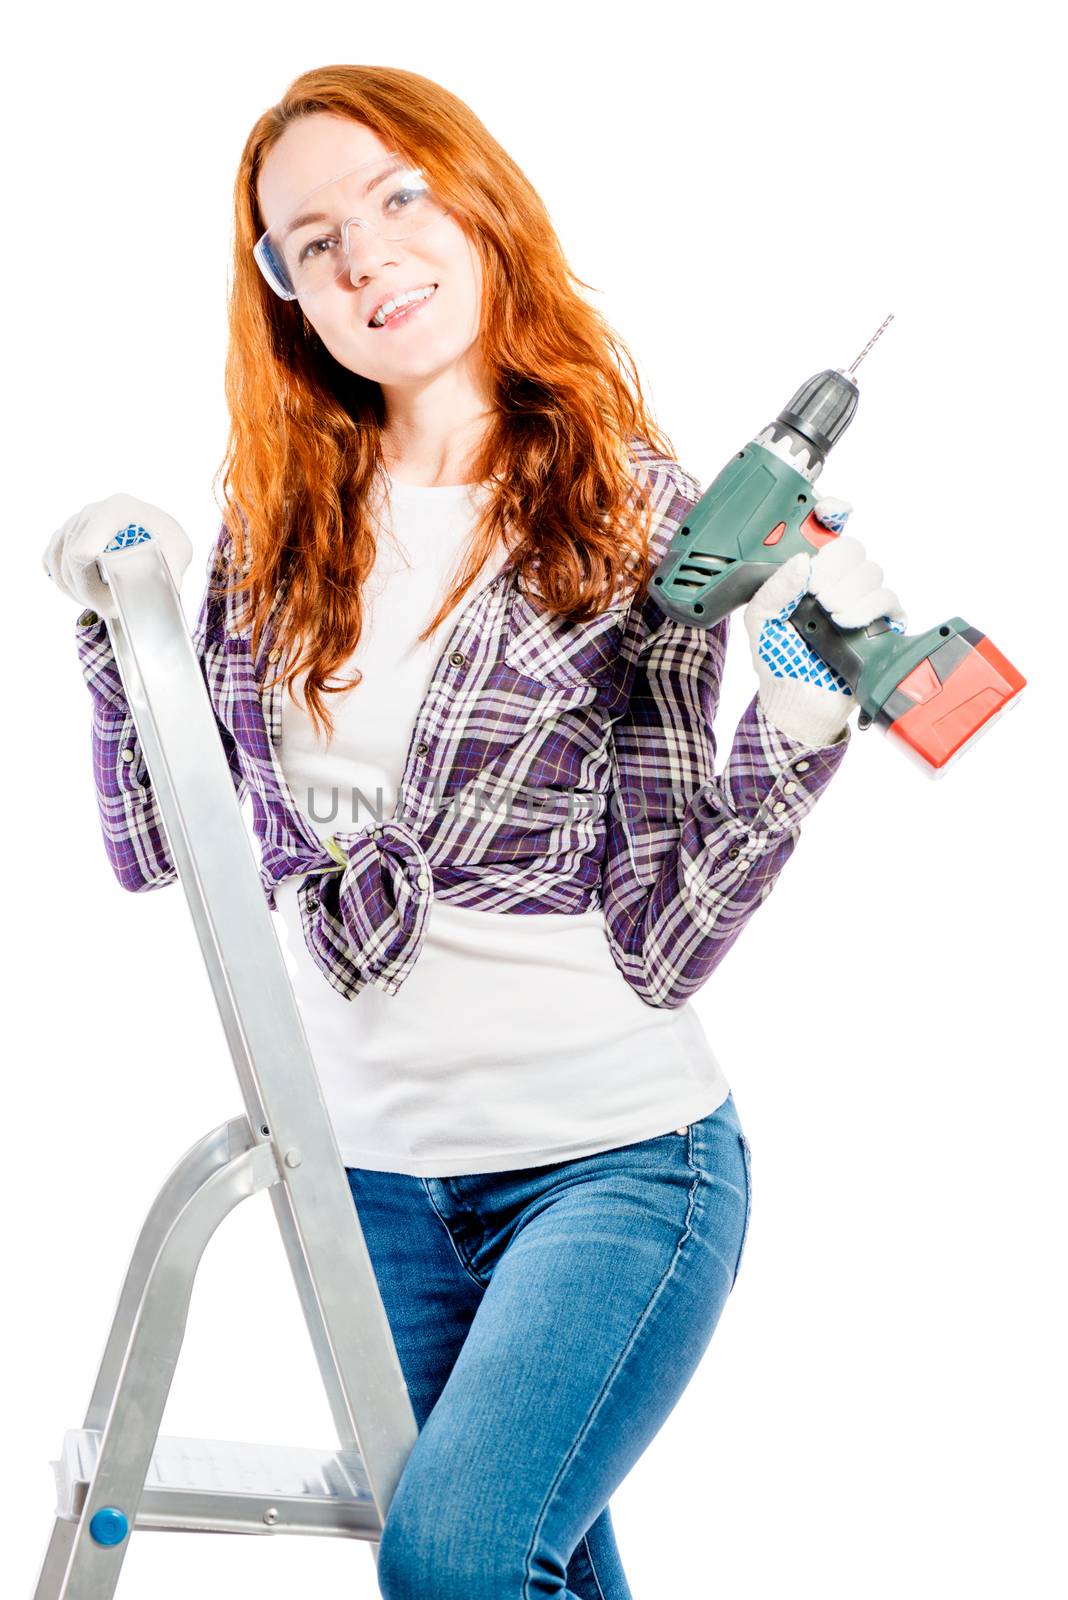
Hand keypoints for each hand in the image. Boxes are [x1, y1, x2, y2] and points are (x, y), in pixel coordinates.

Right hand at [42, 492, 192, 620]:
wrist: (153, 525)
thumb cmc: (166, 538)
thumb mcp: (178, 550)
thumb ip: (173, 571)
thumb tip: (164, 597)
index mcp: (117, 510)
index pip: (84, 547)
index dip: (88, 581)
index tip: (109, 604)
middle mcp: (91, 512)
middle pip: (71, 562)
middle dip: (90, 595)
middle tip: (112, 612)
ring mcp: (73, 522)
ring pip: (58, 565)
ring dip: (76, 592)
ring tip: (102, 604)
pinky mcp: (63, 534)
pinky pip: (50, 563)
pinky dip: (64, 583)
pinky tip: (85, 591)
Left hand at [743, 497, 907, 747]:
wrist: (797, 702)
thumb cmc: (777, 660)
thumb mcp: (760, 620)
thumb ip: (773, 588)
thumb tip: (801, 561)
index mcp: (806, 574)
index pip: (826, 530)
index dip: (831, 512)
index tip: (826, 514)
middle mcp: (835, 582)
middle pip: (852, 547)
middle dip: (835, 566)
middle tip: (817, 593)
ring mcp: (860, 602)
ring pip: (872, 571)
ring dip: (849, 591)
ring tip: (829, 616)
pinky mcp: (881, 624)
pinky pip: (889, 600)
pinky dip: (870, 607)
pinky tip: (847, 623)